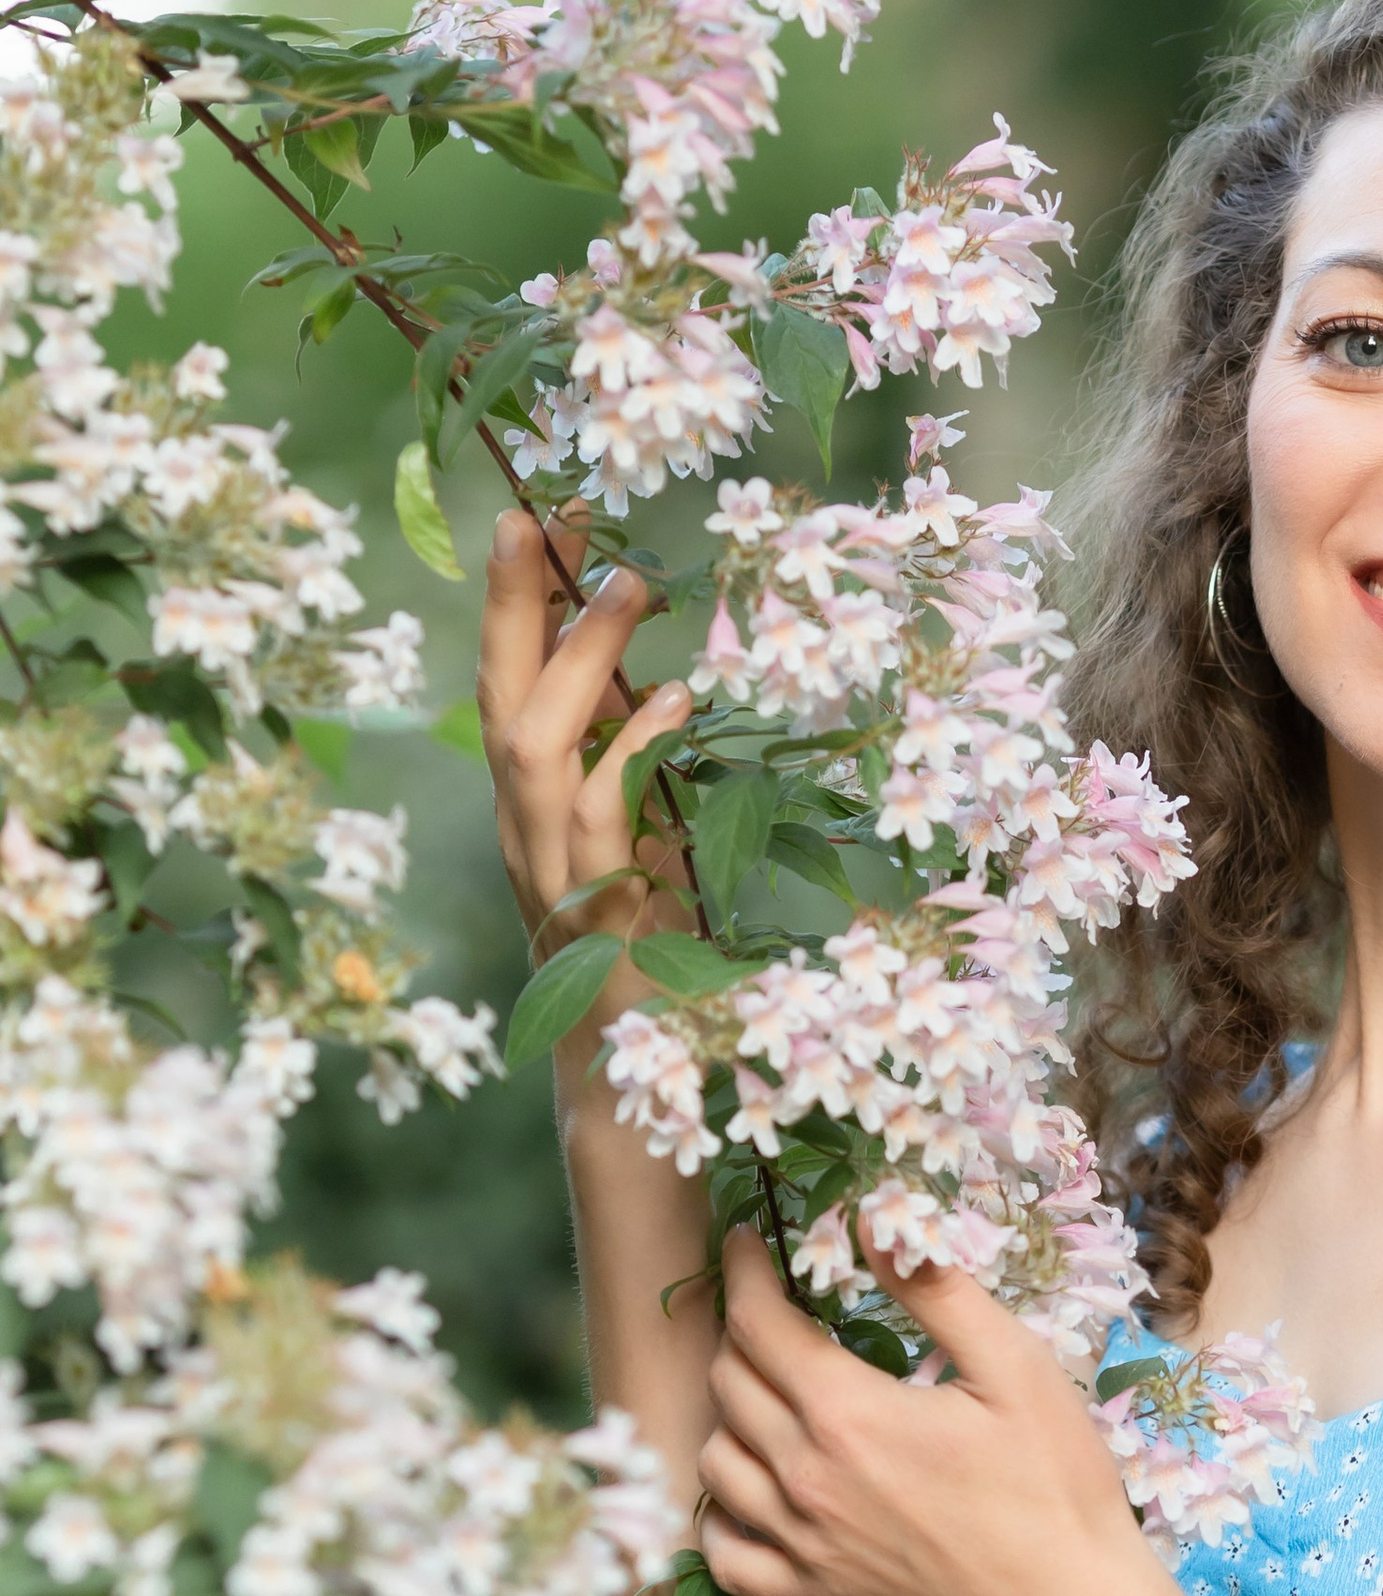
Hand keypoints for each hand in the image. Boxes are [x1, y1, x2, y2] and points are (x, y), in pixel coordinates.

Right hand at [478, 502, 693, 967]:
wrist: (630, 1080)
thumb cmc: (645, 953)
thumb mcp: (645, 838)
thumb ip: (638, 771)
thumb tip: (658, 684)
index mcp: (532, 805)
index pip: (514, 684)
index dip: (525, 602)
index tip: (551, 516)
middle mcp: (524, 830)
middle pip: (497, 699)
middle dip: (514, 605)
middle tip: (541, 515)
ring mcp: (549, 873)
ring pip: (533, 748)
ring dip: (578, 660)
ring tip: (629, 587)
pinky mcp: (593, 917)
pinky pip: (599, 821)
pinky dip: (629, 754)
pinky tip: (672, 705)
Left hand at [696, 1232, 1284, 1595]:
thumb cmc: (1058, 1489)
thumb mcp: (1015, 1369)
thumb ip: (937, 1290)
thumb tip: (872, 1224)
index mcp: (849, 1416)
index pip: (758, 1324)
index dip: (743, 1270)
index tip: (743, 1239)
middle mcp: (806, 1480)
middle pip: (728, 1382)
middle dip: (740, 1329)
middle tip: (772, 1306)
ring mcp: (803, 1546)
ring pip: (716, 1460)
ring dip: (729, 1411)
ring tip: (766, 1388)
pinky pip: (726, 1554)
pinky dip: (723, 1515)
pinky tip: (752, 1490)